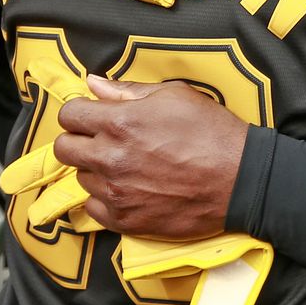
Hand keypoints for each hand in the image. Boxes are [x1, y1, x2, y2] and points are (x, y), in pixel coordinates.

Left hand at [54, 76, 248, 239]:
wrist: (241, 179)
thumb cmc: (212, 132)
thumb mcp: (175, 95)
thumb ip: (128, 90)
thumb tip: (94, 83)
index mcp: (120, 122)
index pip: (70, 115)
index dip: (80, 113)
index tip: (92, 116)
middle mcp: (111, 158)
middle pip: (64, 149)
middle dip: (79, 140)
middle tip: (103, 140)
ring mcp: (116, 192)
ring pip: (81, 178)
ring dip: (96, 170)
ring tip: (126, 165)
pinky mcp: (125, 220)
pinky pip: (93, 209)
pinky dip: (106, 199)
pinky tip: (129, 189)